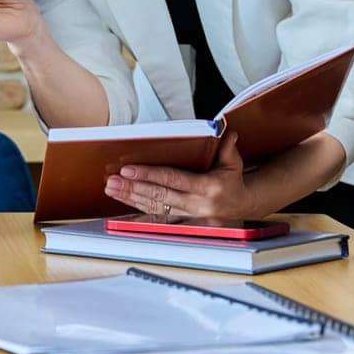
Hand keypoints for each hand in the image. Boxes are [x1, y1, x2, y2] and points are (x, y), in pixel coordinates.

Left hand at [104, 132, 255, 218]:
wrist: (242, 207)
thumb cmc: (233, 182)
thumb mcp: (233, 163)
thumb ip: (227, 148)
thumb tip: (225, 129)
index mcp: (209, 187)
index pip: (173, 179)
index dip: (149, 175)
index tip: (128, 170)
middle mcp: (198, 205)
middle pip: (159, 196)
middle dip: (133, 188)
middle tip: (112, 181)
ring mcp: (190, 217)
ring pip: (155, 208)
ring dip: (131, 198)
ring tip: (112, 189)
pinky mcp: (183, 223)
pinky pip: (158, 218)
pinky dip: (139, 211)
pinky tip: (124, 205)